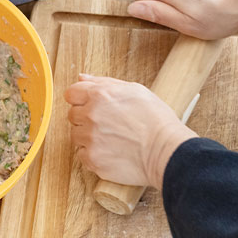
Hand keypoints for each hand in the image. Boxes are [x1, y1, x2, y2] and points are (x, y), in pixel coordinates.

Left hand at [65, 74, 196, 189]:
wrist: (166, 151)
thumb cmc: (156, 120)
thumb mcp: (134, 90)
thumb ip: (104, 82)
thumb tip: (82, 78)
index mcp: (100, 95)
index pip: (71, 93)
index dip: (81, 99)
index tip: (90, 106)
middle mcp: (91, 116)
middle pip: (72, 115)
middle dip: (86, 118)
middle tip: (108, 124)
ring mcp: (90, 139)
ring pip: (76, 136)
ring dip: (88, 137)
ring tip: (111, 139)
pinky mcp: (92, 159)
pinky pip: (82, 155)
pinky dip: (93, 154)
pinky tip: (111, 152)